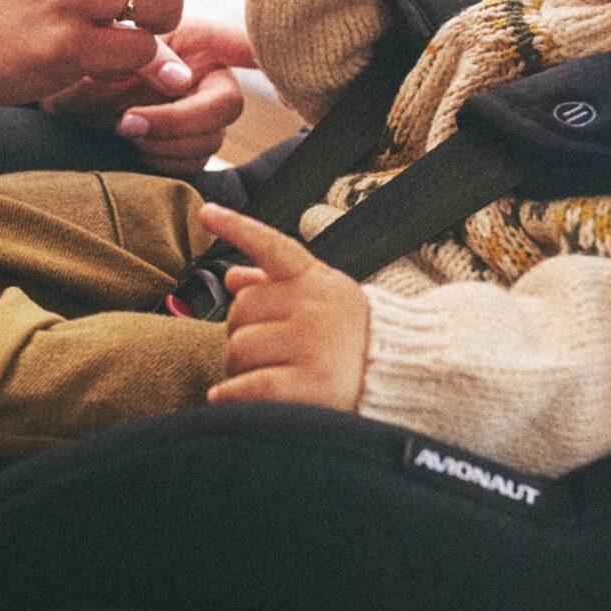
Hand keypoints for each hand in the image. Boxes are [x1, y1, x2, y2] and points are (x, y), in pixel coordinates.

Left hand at [41, 20, 257, 173]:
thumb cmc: (79, 63)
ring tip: (124, 129)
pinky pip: (193, 164)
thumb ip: (145, 56)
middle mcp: (206, 76)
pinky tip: (134, 148)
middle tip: (130, 121)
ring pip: (211, 138)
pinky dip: (162, 160)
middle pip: (229, 104)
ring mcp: (199, 114)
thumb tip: (183, 79)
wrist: (54, 98)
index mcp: (196, 41)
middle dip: (180, 119)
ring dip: (166, 141)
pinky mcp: (186, 148)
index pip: (247, 45)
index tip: (283, 77)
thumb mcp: (104, 50)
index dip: (272, 57)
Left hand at [199, 203, 368, 410]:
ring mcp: (313, 343)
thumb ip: (278, 285)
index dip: (236, 228)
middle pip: (240, 310)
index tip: (207, 214)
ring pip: (239, 349)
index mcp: (316, 280)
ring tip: (262, 374)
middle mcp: (314, 305)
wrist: (403, 375)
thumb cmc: (353, 337)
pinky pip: (252, 385)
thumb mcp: (324, 298)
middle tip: (259, 351)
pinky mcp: (313, 383)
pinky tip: (223, 397)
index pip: (272, 246)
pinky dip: (231, 394)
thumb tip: (232, 275)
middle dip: (240, 332)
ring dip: (238, 367)